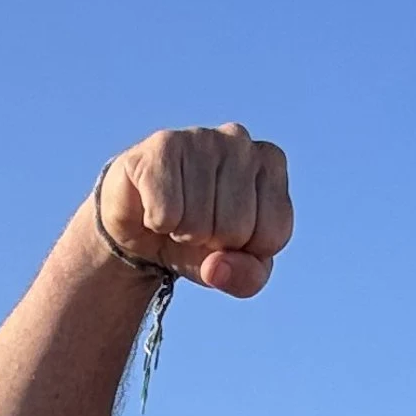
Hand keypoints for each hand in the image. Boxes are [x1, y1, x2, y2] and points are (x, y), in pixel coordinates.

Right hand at [94, 125, 292, 298]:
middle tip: (196, 223)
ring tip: (175, 214)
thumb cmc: (200, 240)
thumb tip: (216, 267)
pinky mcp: (161, 146)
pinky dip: (157, 223)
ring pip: (199, 222)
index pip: (273, 234)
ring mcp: (200, 137)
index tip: (227, 233)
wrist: (142, 224)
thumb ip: (247, 278)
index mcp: (271, 163)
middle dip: (211, 242)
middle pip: (236, 228)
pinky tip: (154, 205)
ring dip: (181, 233)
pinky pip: (167, 213)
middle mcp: (240, 140)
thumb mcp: (235, 269)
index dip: (245, 250)